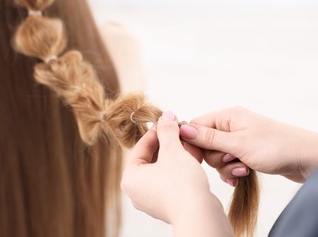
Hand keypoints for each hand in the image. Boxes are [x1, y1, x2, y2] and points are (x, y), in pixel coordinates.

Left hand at [121, 111, 232, 236]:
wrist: (200, 215)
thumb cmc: (181, 185)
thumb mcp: (173, 150)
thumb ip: (168, 131)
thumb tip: (166, 115)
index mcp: (130, 178)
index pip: (141, 147)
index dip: (156, 131)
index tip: (167, 121)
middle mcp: (138, 191)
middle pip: (152, 158)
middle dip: (168, 142)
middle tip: (179, 129)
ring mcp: (153, 199)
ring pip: (164, 168)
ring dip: (177, 153)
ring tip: (188, 140)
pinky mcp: (169, 204)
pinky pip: (172, 180)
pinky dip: (181, 167)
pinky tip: (193, 155)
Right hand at [180, 106, 317, 182]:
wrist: (306, 159)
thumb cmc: (277, 147)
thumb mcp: (239, 144)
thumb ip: (209, 138)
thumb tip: (182, 129)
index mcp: (227, 116)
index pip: (196, 126)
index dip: (193, 143)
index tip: (197, 158)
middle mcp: (230, 126)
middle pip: (205, 143)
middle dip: (215, 158)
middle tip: (232, 160)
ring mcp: (237, 139)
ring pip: (216, 156)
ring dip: (226, 167)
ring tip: (243, 169)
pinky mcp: (244, 152)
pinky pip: (227, 163)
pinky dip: (232, 171)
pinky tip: (242, 175)